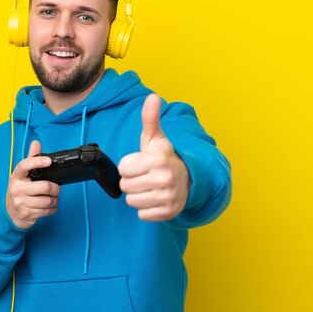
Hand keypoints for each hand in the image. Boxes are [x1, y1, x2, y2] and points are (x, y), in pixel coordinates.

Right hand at [6, 140, 60, 228]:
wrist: (10, 213)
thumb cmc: (19, 190)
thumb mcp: (22, 175)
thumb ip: (31, 159)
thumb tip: (36, 143)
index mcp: (16, 176)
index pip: (24, 165)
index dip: (37, 162)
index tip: (48, 161)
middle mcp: (17, 189)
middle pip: (45, 186)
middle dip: (56, 189)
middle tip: (57, 189)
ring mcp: (21, 202)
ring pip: (48, 200)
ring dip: (55, 200)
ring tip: (54, 198)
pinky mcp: (27, 214)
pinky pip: (47, 211)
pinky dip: (53, 209)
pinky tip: (51, 206)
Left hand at [118, 94, 189, 221]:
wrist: (189, 178)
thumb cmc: (165, 157)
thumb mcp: (155, 138)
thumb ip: (150, 118)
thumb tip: (152, 97)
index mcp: (158, 160)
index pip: (123, 169)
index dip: (129, 166)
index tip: (141, 164)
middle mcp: (165, 179)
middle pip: (125, 186)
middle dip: (132, 182)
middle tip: (145, 176)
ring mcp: (168, 197)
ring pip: (132, 201)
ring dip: (138, 196)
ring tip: (150, 187)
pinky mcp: (169, 212)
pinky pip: (142, 215)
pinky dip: (147, 209)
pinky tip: (155, 198)